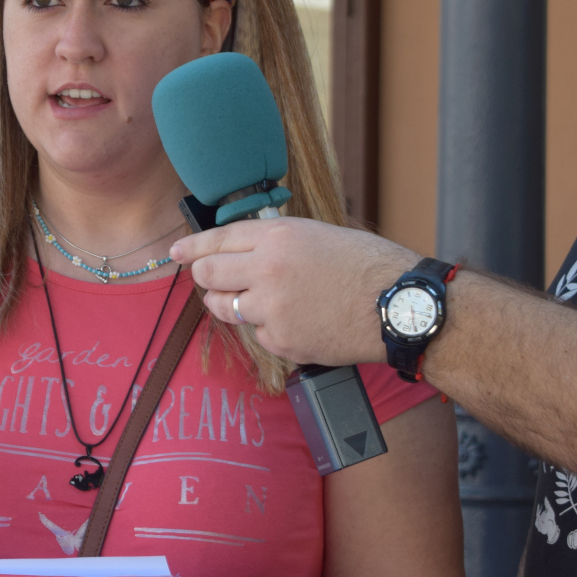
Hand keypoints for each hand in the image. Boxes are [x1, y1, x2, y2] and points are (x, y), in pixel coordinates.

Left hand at [169, 217, 417, 366]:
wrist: (399, 307)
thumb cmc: (369, 267)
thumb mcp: (319, 236)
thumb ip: (278, 241)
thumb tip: (245, 250)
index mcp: (279, 237)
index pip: (218, 239)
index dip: (193, 247)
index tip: (177, 252)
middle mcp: (268, 270)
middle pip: (207, 275)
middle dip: (204, 277)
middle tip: (211, 280)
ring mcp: (272, 309)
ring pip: (224, 307)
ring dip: (230, 304)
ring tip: (259, 301)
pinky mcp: (281, 340)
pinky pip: (257, 334)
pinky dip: (269, 330)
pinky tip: (298, 322)